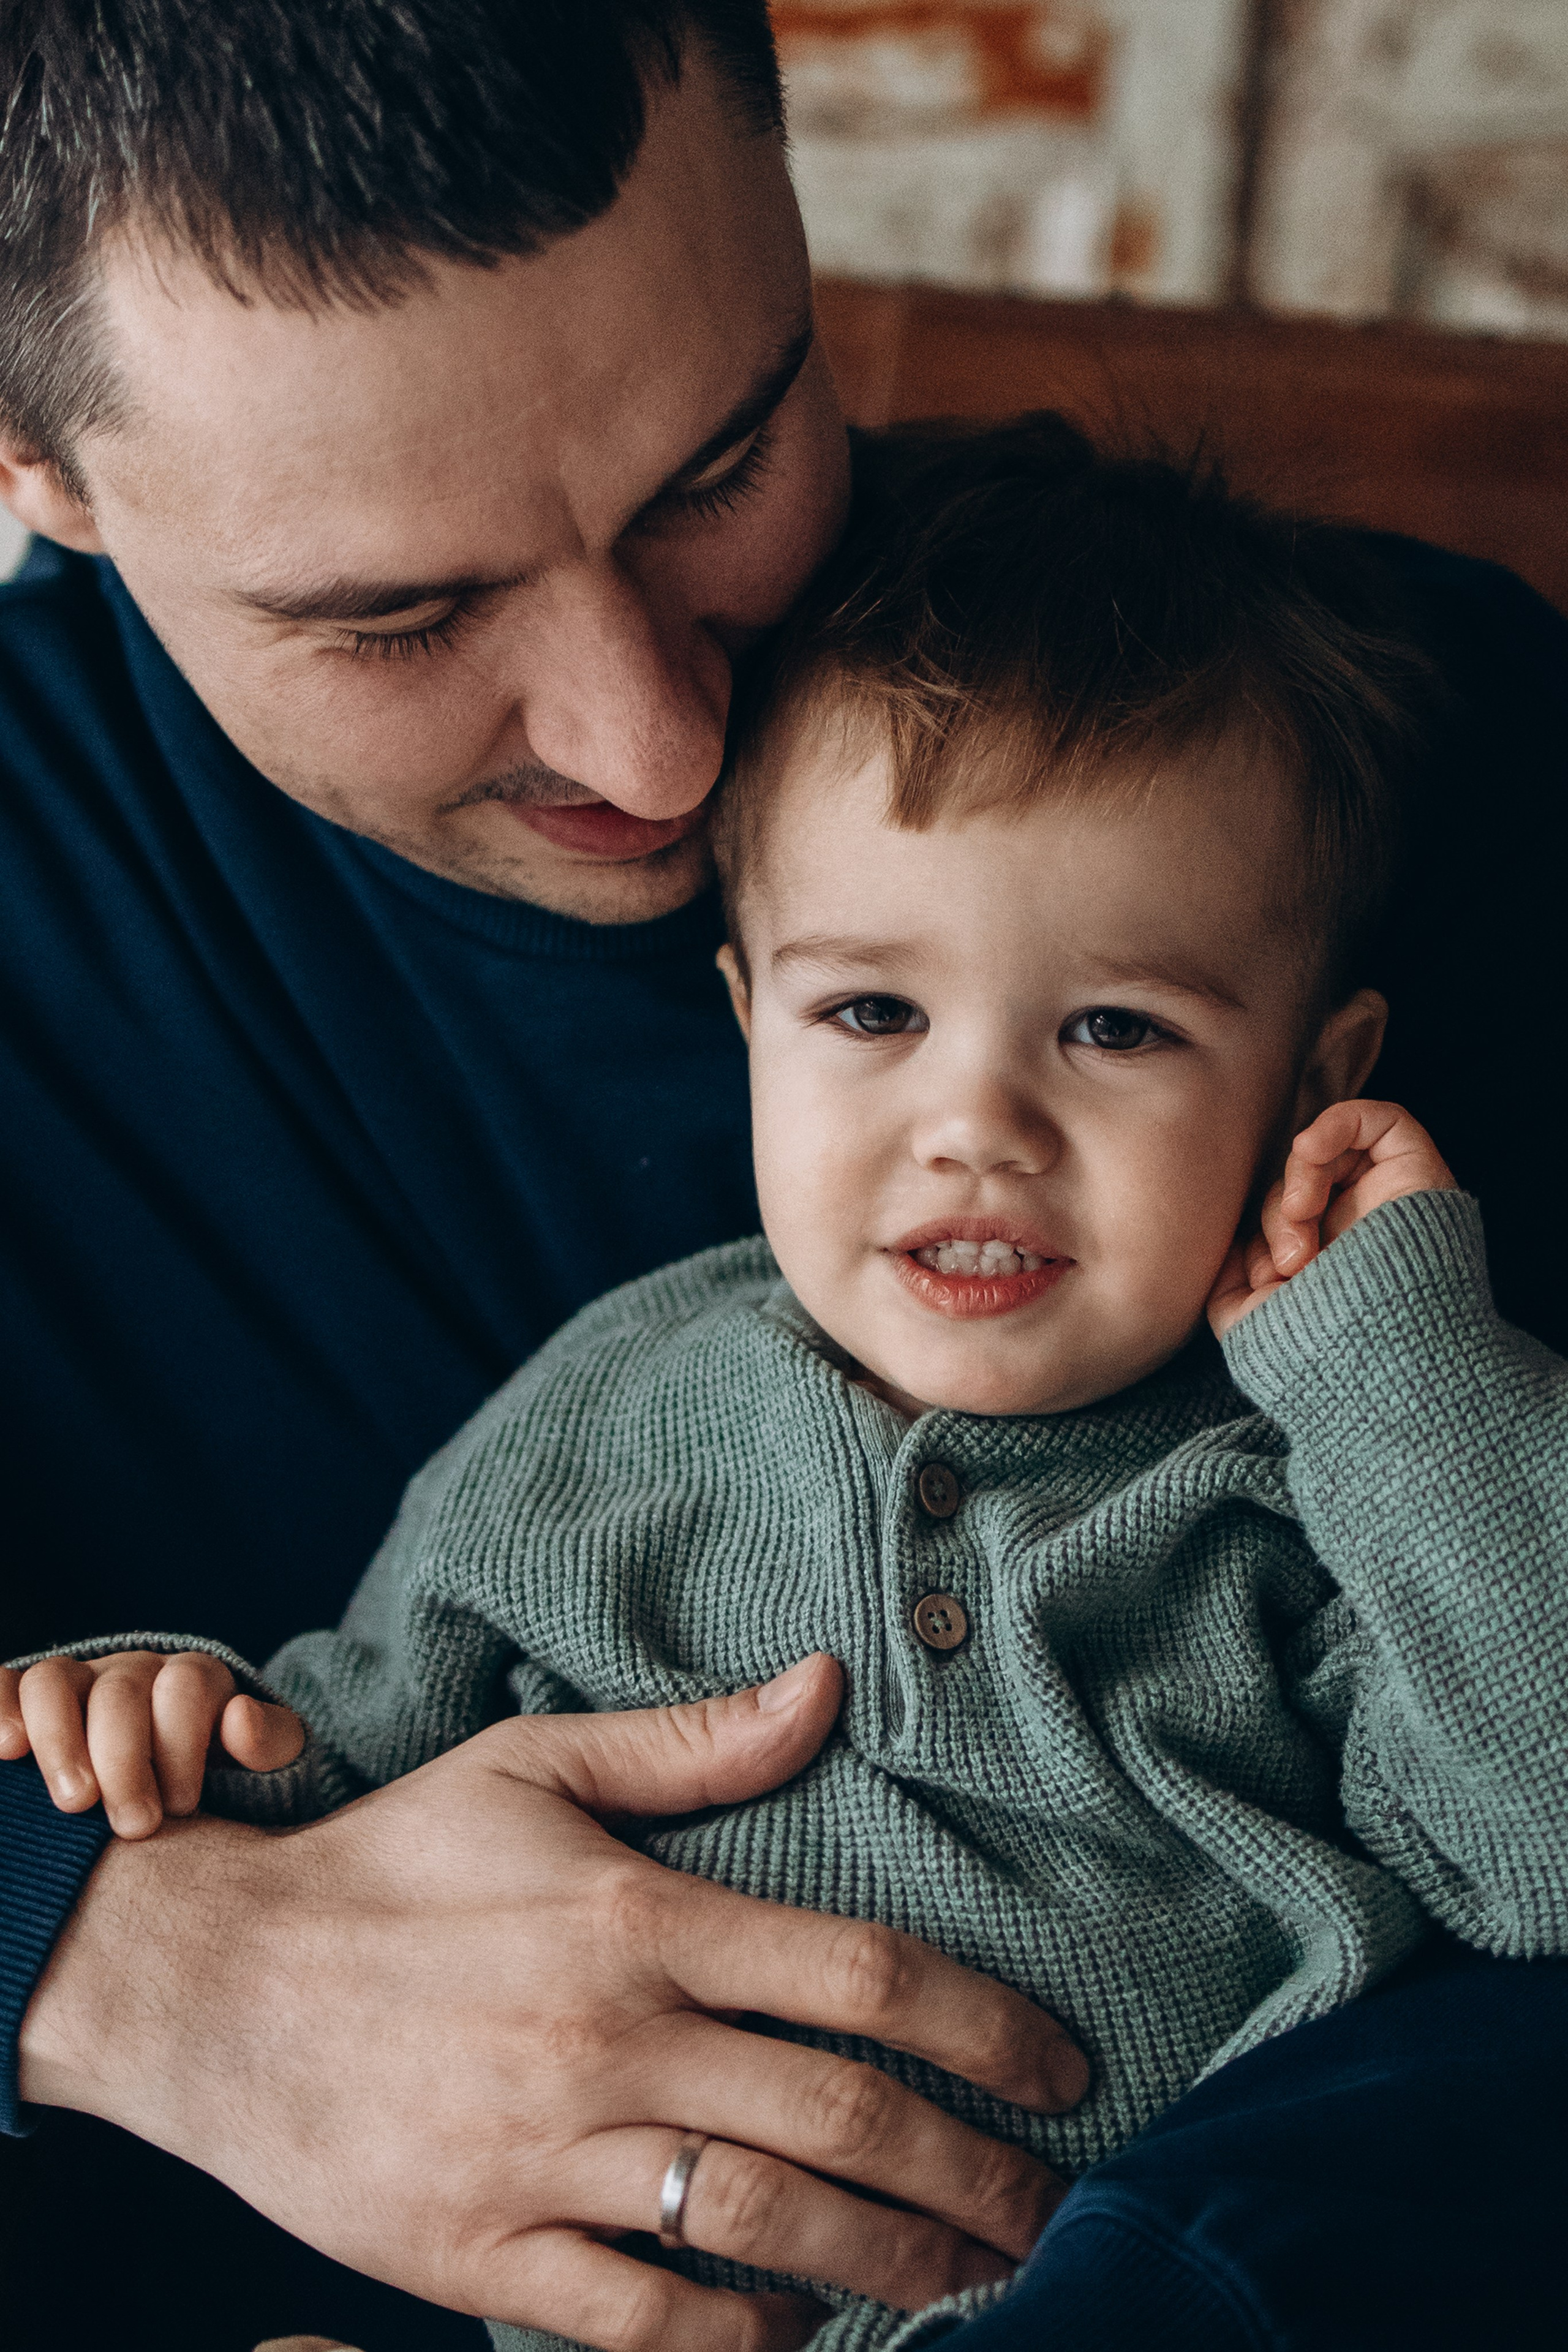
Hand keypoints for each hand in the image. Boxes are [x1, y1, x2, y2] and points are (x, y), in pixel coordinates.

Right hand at [0, 1649, 304, 1837]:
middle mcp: (129, 1672)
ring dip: (58, 1739)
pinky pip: (5, 1687)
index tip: (182, 1806)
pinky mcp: (28, 1708)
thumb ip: (269, 1742)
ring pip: (52, 1682)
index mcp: (190, 1679)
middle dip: (126, 1759)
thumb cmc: (222, 1781)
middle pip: (119, 1691)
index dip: (182, 1744)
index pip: (183, 1686)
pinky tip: (5, 1749)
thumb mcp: (265, 1763)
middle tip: (134, 1826)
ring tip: (75, 1803)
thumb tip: (239, 1719)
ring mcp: (74, 1685)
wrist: (179, 1792)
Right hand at [21, 1656, 1086, 2351]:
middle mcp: (608, 2037)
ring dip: (892, 2267)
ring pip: (764, 2231)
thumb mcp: (533, 1766)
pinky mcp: (480, 2250)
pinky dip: (738, 2339)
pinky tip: (798, 2330)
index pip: (858, 1974)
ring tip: (974, 2283)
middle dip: (973, 2176)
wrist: (214, 1984)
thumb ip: (692, 1742)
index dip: (983, 2027)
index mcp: (635, 1914)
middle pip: (841, 2120)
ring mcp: (546, 2154)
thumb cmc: (391, 1865)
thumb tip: (828, 1684)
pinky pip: (642, 2323)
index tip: (1063, 2069)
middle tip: (1049, 2210)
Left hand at [1209, 1098, 1455, 1338]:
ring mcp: (1389, 1203)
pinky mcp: (1420, 1176)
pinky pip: (1379, 1120)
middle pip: (1296, 1187)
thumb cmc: (1315, 1355)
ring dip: (1299, 1179)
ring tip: (1302, 1221)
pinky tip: (1308, 1149)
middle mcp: (1359, 1233)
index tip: (1265, 1283)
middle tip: (1291, 1265)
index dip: (1257, 1240)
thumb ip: (1228, 1284)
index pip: (1276, 1221)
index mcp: (1325, 1268)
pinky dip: (1334, 1124)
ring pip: (1328, 1155)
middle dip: (1277, 1218)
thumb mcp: (1249, 1325)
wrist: (1378, 1362)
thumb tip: (1223, 1247)